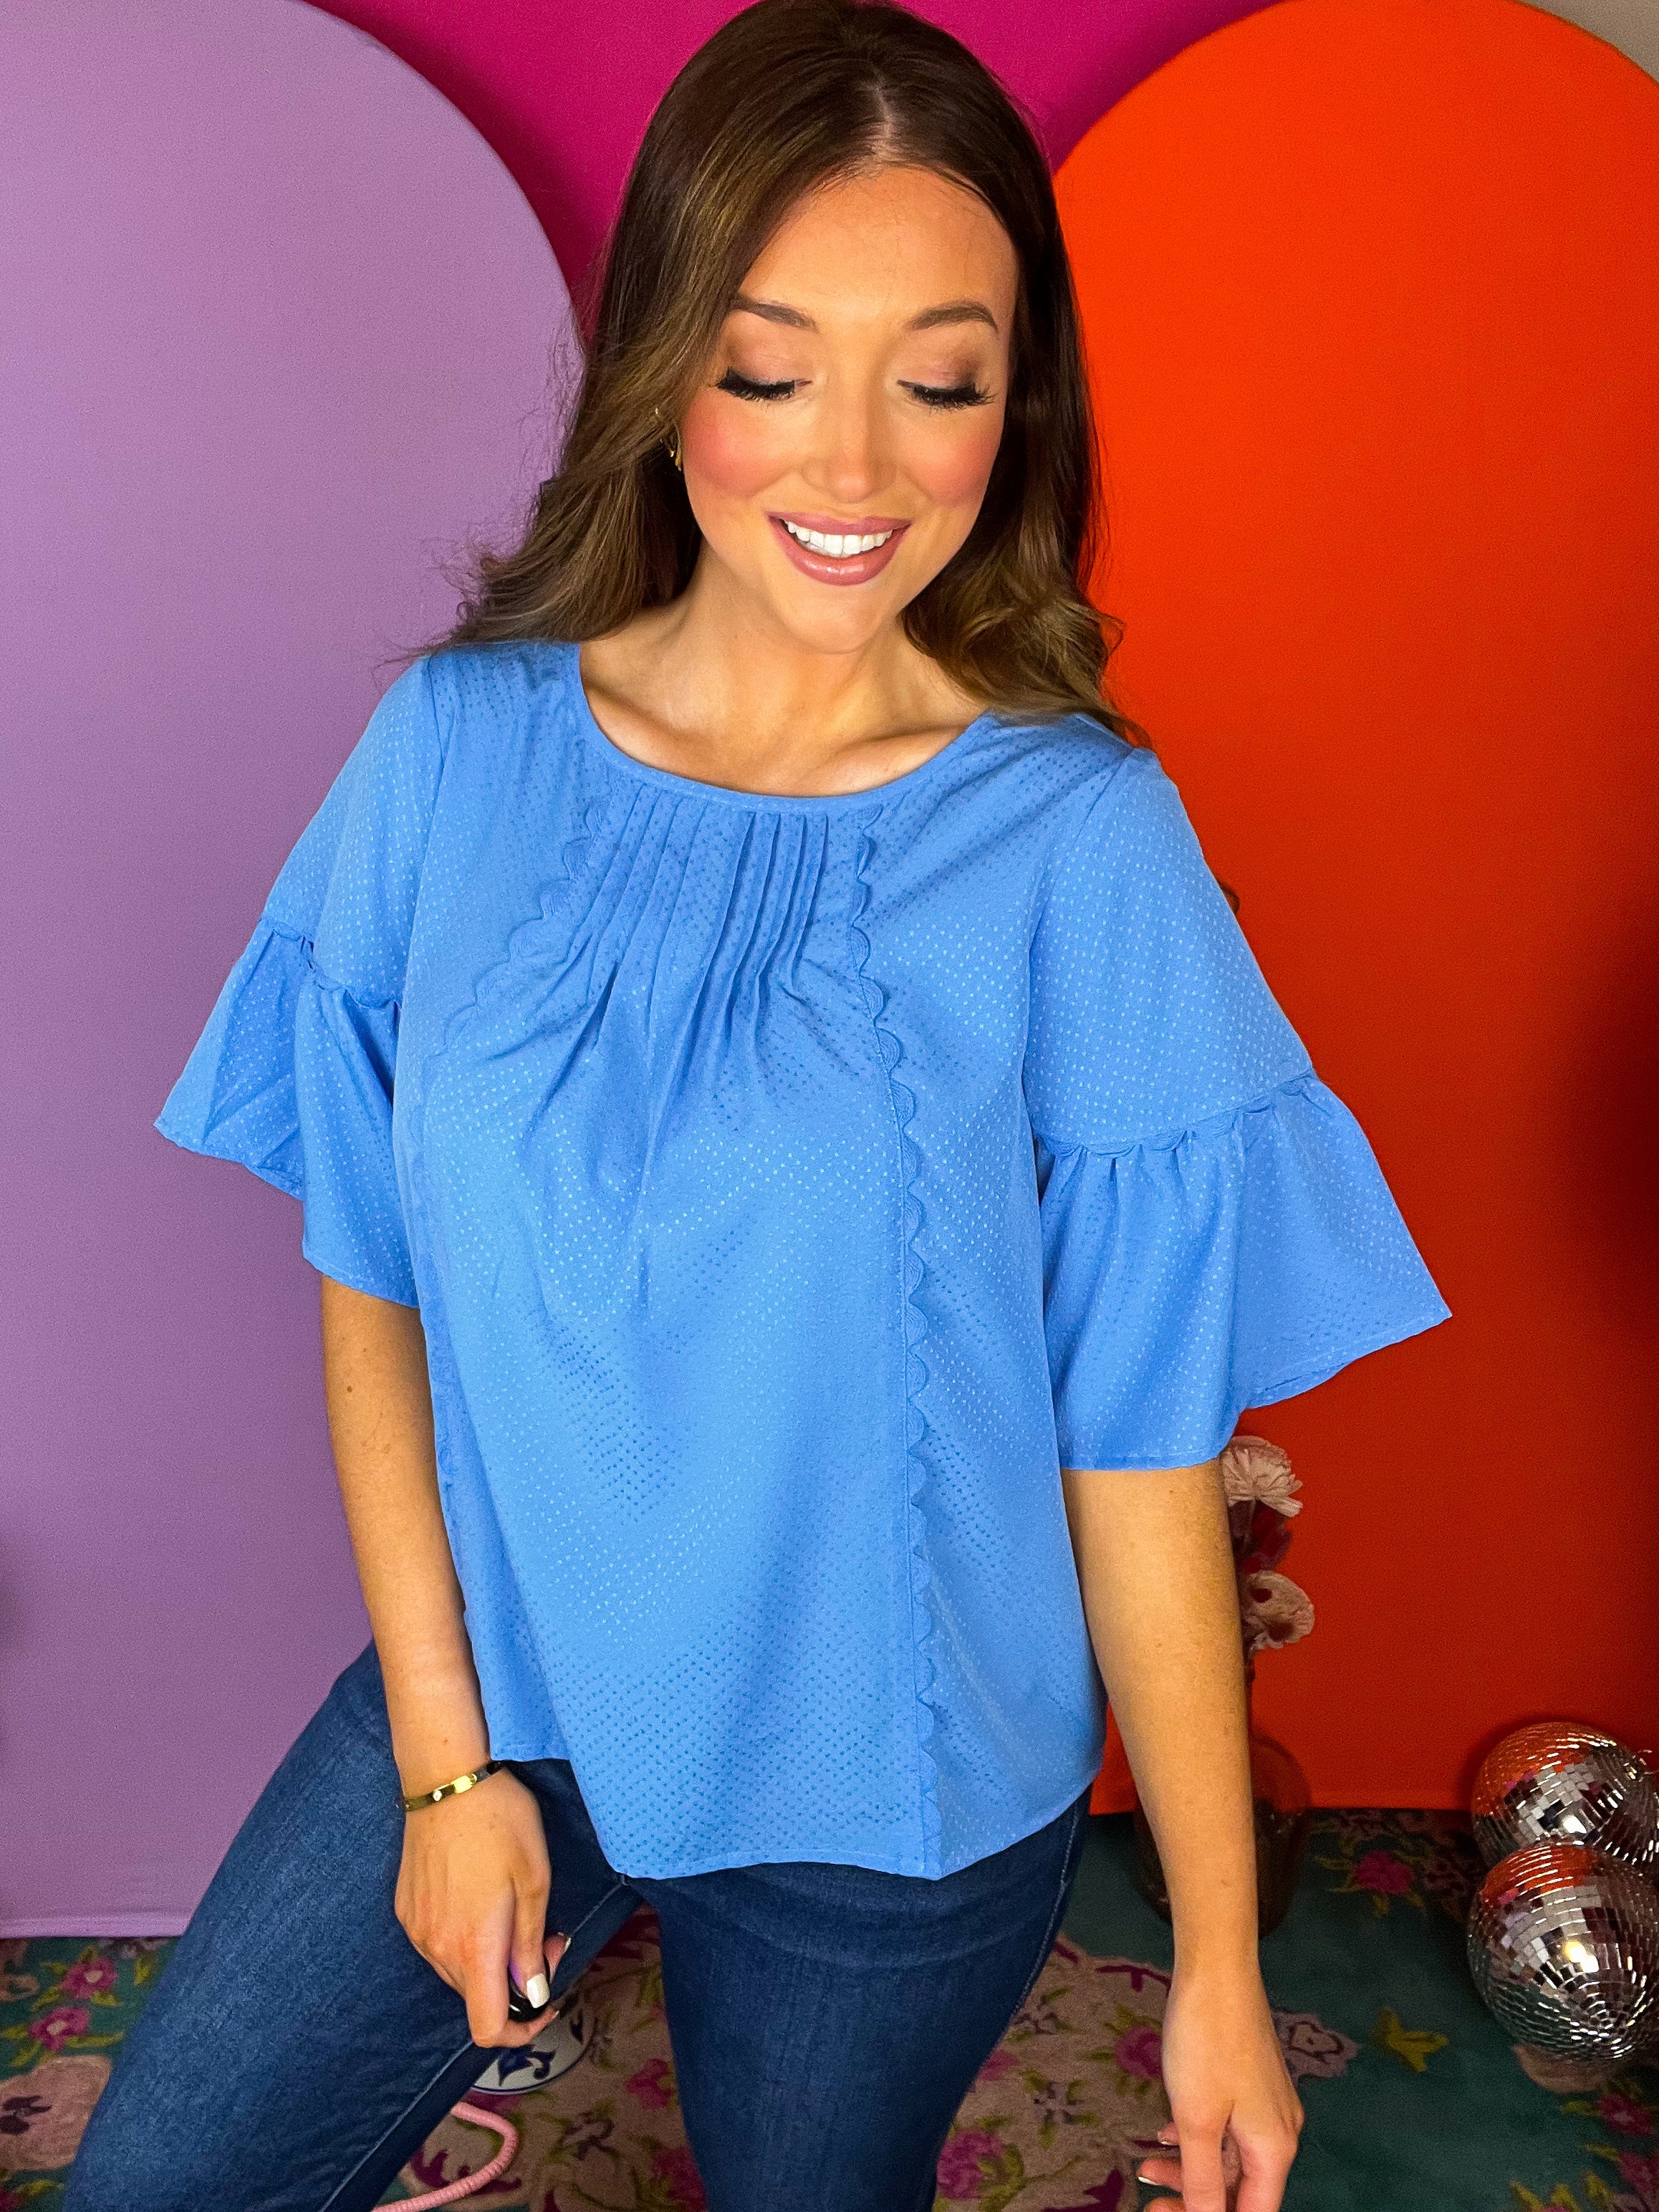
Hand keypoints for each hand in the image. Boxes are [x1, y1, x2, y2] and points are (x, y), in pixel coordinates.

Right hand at [393, 1765, 570, 2046]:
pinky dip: (466, 1939)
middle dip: (516, 1982)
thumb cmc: (501, 1822)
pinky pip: (439, 1945)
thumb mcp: (535, 1878)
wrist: (446, 1778)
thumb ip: (532, 1944)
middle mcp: (436, 1949)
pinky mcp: (405, 1910)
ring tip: (516, 1912)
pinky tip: (482, 1899)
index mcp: (474, 1947)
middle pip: (476, 1998)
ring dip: (491, 1959)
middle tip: (547, 1937)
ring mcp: (416, 1931)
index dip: (520, 2031)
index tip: (546, 2002)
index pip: (487, 2028)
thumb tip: (534, 1991)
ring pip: (458, 1972)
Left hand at [1134, 1960, 1302, 2210]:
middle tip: (1148, 2189)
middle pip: (1240, 2188)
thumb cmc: (1207, 2043)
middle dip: (1194, 2197)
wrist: (1218, 1967)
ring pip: (1230, 2157)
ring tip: (1145, 2163)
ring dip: (1190, 2166)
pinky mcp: (1250, 2080)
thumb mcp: (1197, 2119)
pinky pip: (1227, 2127)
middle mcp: (1279, 2133)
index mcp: (1274, 2149)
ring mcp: (1267, 2104)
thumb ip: (1202, 2178)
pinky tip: (1164, 2132)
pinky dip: (1197, 2138)